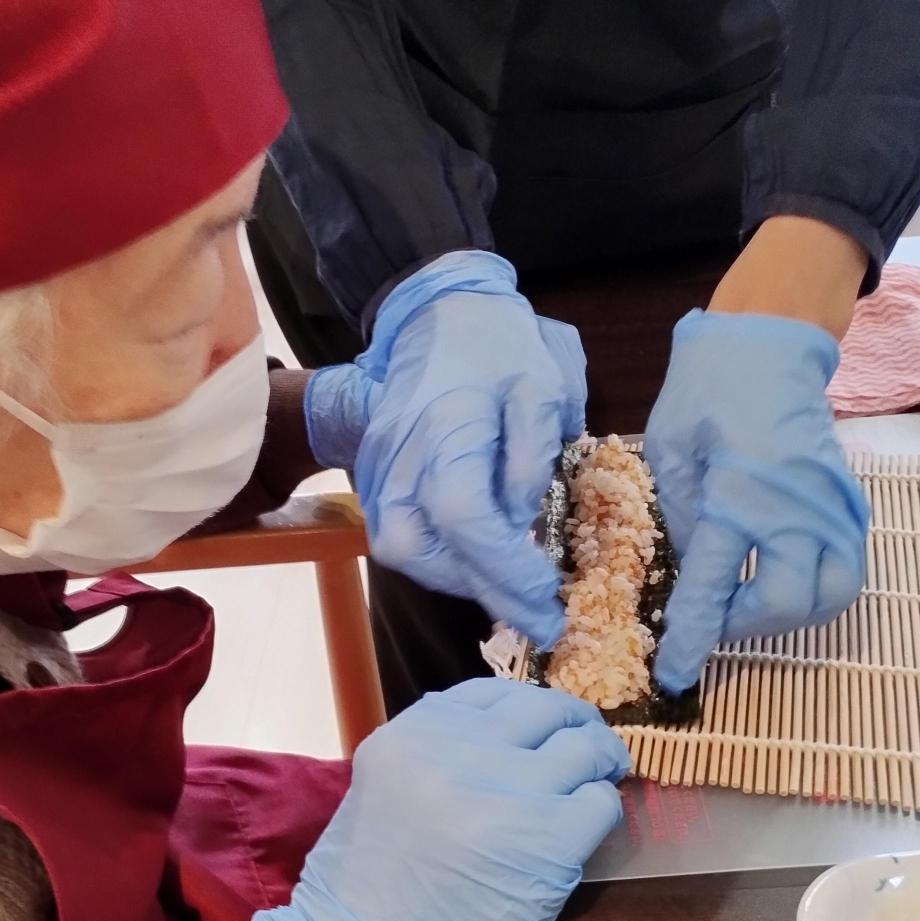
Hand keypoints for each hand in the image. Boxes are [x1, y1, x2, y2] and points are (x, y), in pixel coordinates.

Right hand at [254, 678, 626, 920]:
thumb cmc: (374, 886)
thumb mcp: (389, 788)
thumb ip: (442, 752)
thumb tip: (517, 736)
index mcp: (416, 732)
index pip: (496, 693)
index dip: (530, 712)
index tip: (541, 732)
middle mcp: (463, 749)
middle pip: (547, 711)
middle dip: (573, 729)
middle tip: (586, 753)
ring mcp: (510, 791)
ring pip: (584, 751)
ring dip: (595, 768)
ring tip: (593, 787)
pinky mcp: (550, 839)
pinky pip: (600, 804)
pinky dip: (601, 813)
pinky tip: (583, 832)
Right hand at [305, 252, 586, 646]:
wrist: (437, 311)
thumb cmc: (500, 347)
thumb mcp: (545, 387)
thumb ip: (534, 457)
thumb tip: (520, 521)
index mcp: (446, 429)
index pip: (465, 520)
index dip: (505, 569)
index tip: (549, 598)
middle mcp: (398, 456)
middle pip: (418, 550)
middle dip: (479, 588)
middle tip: (535, 610)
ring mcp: (375, 468)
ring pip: (400, 550)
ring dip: (455, 578)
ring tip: (509, 587)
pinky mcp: (371, 475)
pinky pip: (396, 533)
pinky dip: (438, 557)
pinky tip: (478, 558)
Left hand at [645, 310, 868, 693]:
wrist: (772, 341)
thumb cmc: (707, 388)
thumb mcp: (669, 446)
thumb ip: (680, 515)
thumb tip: (695, 567)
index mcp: (739, 492)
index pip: (715, 586)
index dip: (693, 637)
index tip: (674, 674)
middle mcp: (796, 506)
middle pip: (788, 603)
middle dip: (747, 626)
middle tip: (716, 617)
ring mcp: (831, 505)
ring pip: (832, 595)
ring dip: (791, 616)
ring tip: (750, 604)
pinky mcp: (849, 504)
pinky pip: (845, 567)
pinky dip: (815, 589)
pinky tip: (778, 577)